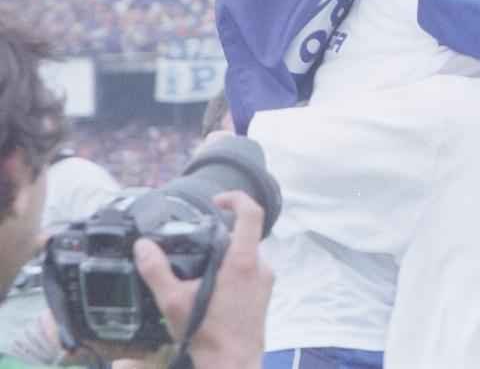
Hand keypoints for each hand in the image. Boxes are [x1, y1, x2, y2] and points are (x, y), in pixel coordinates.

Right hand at [134, 191, 272, 368]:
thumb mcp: (174, 302)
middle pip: (245, 234)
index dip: (236, 198)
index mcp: (243, 261)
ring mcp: (266, 281)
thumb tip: (143, 246)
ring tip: (199, 267)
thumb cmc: (208, 335)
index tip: (215, 201)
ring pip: (247, 253)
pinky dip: (232, 270)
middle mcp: (260, 266)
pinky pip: (250, 271)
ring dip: (225, 253)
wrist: (233, 364)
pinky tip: (211, 287)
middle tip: (196, 239)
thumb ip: (156, 271)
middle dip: (221, 232)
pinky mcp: (265, 294)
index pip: (251, 213)